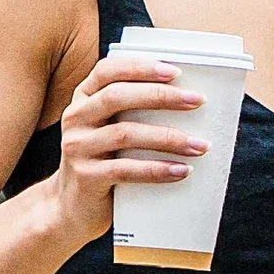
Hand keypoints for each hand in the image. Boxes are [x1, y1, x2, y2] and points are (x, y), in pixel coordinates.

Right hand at [48, 53, 206, 243]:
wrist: (73, 205)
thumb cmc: (106, 159)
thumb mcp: (113, 128)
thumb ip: (137, 110)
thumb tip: (192, 98)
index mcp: (84, 98)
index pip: (107, 71)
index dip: (140, 67)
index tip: (176, 71)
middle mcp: (75, 118)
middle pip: (117, 97)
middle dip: (161, 96)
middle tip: (198, 101)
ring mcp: (77, 147)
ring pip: (124, 134)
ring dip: (168, 138)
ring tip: (200, 145)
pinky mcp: (85, 177)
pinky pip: (125, 170)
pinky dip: (157, 169)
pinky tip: (182, 171)